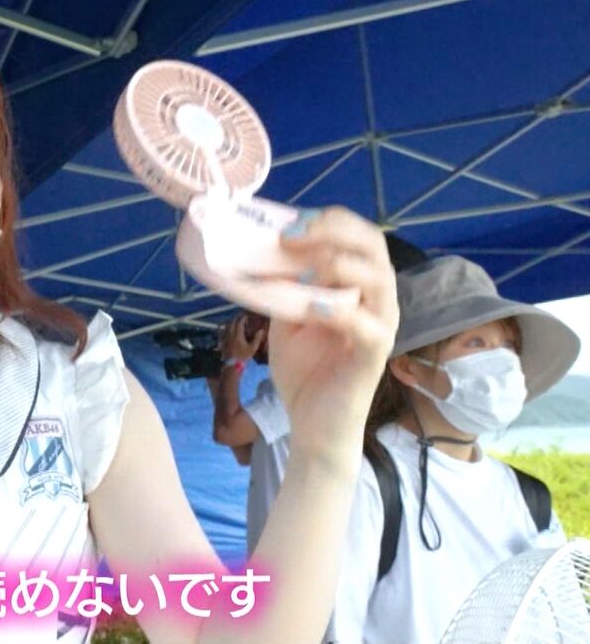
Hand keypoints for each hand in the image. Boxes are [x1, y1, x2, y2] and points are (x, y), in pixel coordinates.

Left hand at [220, 313, 264, 361]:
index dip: (243, 318)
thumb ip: (257, 338)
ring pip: (226, 326)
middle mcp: (230, 334)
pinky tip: (226, 329)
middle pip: (232, 323)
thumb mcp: (252, 348)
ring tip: (234, 321)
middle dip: (236, 318)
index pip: (239, 323)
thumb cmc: (244, 356)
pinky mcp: (222, 341)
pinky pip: (222, 332)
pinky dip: (224, 328)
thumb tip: (261, 330)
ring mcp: (225, 337)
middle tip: (240, 316)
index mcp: (238, 335)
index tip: (246, 316)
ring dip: (230, 322)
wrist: (232, 364)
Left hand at [269, 208, 397, 462]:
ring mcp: (381, 325)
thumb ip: (283, 285)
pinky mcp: (374, 354)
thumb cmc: (304, 368)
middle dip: (332, 231)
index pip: (358, 235)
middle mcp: (378, 298)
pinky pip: (366, 325)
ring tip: (301, 270)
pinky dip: (339, 311)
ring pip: (377, 278)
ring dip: (336, 265)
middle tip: (290, 236)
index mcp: (358, 284)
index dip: (327, 221)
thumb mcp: (285, 316)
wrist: (310, 423)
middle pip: (372, 245)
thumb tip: (262, 250)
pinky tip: (312, 308)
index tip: (288, 223)